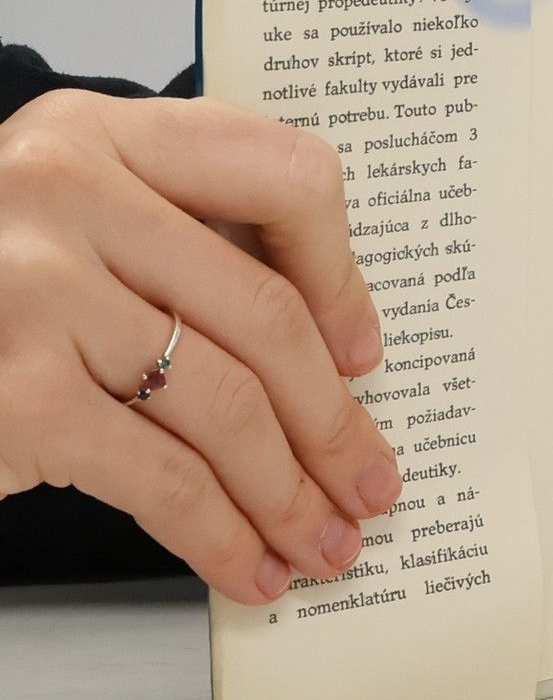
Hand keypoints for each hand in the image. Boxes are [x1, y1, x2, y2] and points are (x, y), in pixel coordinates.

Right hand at [0, 91, 399, 603]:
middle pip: (264, 314)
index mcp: (101, 134)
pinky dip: (219, 535)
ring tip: (324, 542)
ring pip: (226, 405)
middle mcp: (64, 192)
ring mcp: (34, 291)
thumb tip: (331, 363)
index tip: (363, 353)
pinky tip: (248, 566)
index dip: (342, 277)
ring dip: (290, 494)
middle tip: (371, 483)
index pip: (283, 176)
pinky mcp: (15, 397)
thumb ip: (181, 248)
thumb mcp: (72, 227)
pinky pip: (163, 477)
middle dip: (334, 420)